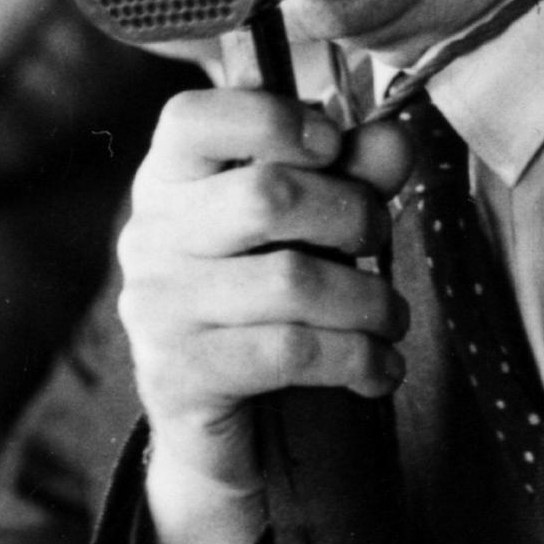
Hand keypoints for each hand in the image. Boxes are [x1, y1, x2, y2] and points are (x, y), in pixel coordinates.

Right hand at [117, 88, 413, 543]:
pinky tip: (380, 368)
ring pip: (292, 281)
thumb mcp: (312, 226)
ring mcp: (157, 307)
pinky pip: (290, 351)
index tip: (331, 144)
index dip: (271, 118)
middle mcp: (149, 234)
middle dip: (352, 214)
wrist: (226, 426)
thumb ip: (351, 174)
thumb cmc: (270, 301)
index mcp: (170, 178)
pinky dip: (357, 359)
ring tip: (391, 318)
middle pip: (267, 195)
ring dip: (369, 301)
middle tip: (378, 239)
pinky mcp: (179, 374)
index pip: (191, 117)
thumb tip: (393, 139)